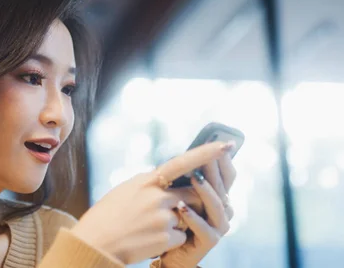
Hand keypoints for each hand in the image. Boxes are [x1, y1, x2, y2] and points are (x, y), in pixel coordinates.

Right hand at [70, 142, 232, 264]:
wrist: (95, 244)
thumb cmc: (107, 215)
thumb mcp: (126, 190)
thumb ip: (150, 184)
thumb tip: (171, 180)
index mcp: (146, 181)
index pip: (182, 163)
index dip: (206, 153)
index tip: (227, 145)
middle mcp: (157, 197)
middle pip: (194, 194)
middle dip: (193, 202)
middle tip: (172, 210)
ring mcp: (163, 218)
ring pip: (187, 218)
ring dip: (177, 223)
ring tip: (149, 228)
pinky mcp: (166, 238)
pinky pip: (182, 237)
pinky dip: (171, 240)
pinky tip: (149, 240)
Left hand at [160, 148, 236, 267]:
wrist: (166, 251)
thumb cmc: (172, 219)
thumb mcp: (178, 193)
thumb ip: (184, 179)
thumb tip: (182, 155)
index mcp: (218, 195)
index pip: (226, 173)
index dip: (223, 158)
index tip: (219, 141)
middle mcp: (223, 209)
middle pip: (223, 186)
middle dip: (214, 169)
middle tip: (206, 154)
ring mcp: (218, 225)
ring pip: (217, 205)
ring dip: (205, 190)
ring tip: (194, 177)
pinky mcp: (209, 241)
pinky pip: (205, 228)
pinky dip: (193, 217)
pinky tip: (181, 207)